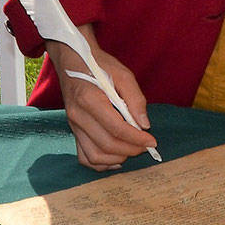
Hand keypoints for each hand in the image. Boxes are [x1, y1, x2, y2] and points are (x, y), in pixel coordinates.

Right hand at [47, 31, 154, 170]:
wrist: (73, 61)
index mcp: (89, 99)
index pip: (116, 129)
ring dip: (117, 158)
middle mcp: (78, 116)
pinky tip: (116, 157)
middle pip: (107, 144)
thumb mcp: (123, 74)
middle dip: (131, 149)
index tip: (152, 141)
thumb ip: (135, 99)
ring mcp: (73, 126)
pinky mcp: (73, 131)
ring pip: (95, 156)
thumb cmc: (99, 66)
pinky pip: (85, 157)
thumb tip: (144, 125)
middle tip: (145, 146)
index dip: (137, 139)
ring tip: (132, 149)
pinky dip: (101, 163)